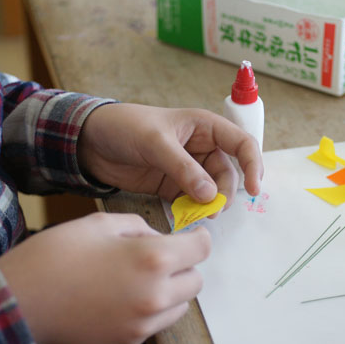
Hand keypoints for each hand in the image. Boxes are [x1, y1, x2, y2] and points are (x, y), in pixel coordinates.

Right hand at [0, 213, 209, 343]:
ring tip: (135, 280)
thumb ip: (139, 228)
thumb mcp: (100, 224)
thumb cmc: (55, 255)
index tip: (190, 237)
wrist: (19, 302)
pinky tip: (118, 299)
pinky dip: (147, 312)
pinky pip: (154, 325)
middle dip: (183, 267)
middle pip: (196, 281)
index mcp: (153, 259)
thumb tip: (158, 238)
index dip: (197, 239)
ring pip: (179, 307)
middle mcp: (155, 296)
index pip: (202, 249)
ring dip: (169, 292)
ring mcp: (143, 325)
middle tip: (157, 258)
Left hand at [77, 104, 262, 206]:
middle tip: (214, 210)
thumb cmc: (124, 127)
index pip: (241, 143)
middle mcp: (201, 147)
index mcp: (204, 126)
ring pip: (212, 191)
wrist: (90, 141)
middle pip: (229, 173)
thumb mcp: (155, 142)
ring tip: (201, 216)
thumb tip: (211, 195)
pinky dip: (194, 211)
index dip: (252, 165)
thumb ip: (183, 168)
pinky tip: (187, 217)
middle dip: (226, 192)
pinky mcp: (173, 186)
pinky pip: (192, 201)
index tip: (254, 188)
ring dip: (211, 204)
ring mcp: (188, 169)